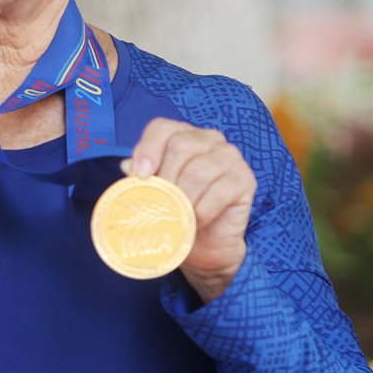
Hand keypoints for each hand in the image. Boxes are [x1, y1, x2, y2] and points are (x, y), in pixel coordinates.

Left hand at [128, 118, 255, 301]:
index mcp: (183, 135)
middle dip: (166, 179)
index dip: (148, 148)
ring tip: (179, 215)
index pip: (162, 128)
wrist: (205, 245)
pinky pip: (220, 191)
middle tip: (161, 203)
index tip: (140, 175)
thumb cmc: (178, 212)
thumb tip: (127, 166)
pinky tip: (197, 222)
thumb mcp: (154, 191)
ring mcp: (230, 156)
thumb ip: (142, 176)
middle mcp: (209, 139)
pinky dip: (202, 211)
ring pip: (199, 170)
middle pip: (180, 146)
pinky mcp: (245, 179)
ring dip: (183, 198)